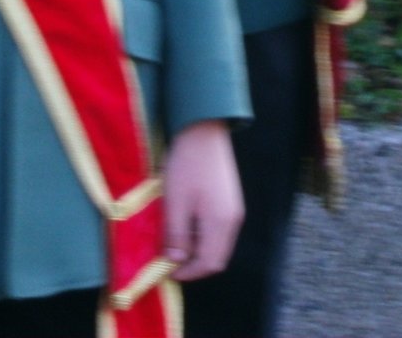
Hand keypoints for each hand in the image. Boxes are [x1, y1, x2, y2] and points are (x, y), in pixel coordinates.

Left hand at [162, 120, 242, 280]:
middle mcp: (233, 221)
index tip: (167, 272)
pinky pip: (218, 230)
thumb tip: (175, 260)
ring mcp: (234, 211)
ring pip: (217, 244)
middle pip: (216, 257)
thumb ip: (176, 233)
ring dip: (196, 250)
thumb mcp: (175, 201)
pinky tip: (184, 226)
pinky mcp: (230, 201)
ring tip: (173, 244)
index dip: (188, 272)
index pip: (209, 263)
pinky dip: (201, 236)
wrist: (204, 130)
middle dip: (193, 264)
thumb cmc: (186, 164)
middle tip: (169, 261)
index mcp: (221, 224)